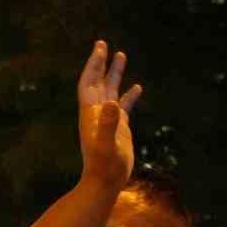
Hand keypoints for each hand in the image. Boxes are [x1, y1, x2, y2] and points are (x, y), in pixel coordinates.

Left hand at [76, 41, 142, 190]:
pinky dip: (129, 95)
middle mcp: (97, 113)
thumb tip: (113, 103)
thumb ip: (109, 124)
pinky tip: (137, 87)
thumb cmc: (105, 166)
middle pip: (97, 82)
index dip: (93, 64)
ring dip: (115, 74)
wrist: (105, 183)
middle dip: (100, 63)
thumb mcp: (108, 145)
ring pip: (110, 91)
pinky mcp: (119, 128)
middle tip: (103, 43)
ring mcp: (108, 120)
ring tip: (121, 55)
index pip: (89, 82)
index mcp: (91, 113)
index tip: (100, 47)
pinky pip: (124, 106)